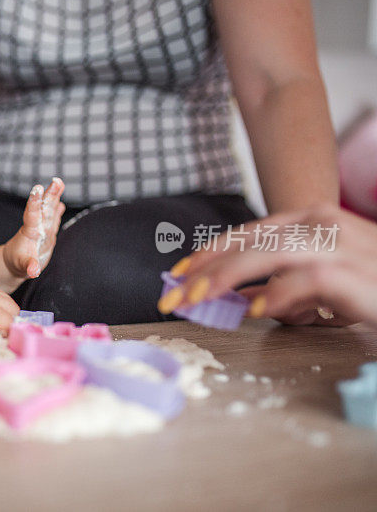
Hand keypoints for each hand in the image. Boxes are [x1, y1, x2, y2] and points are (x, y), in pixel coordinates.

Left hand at [2, 178, 65, 278]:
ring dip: (54, 197)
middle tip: (56, 180)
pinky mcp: (48, 233)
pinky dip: (57, 211)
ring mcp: (43, 229)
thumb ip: (29, 266)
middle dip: (50, 195)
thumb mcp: (23, 267)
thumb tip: (33, 271)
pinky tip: (61, 203)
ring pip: (50, 211)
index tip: (37, 188)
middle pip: (45, 209)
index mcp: (30, 232)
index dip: (35, 202)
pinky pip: (54, 220)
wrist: (16, 262)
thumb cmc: (18, 263)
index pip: (32, 214)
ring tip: (58, 182)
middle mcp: (37, 227)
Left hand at [161, 204, 376, 325]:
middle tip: (173, 293)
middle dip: (204, 269)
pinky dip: (278, 294)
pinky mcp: (352, 272)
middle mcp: (323, 224)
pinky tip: (256, 310)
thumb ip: (286, 275)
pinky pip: (305, 280)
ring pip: (265, 254)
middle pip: (248, 243)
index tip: (179, 272)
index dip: (209, 253)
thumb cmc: (374, 285)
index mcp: (313, 219)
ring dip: (225, 279)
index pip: (248, 232)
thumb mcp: (326, 273)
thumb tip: (244, 297)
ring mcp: (338, 245)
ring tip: (196, 299)